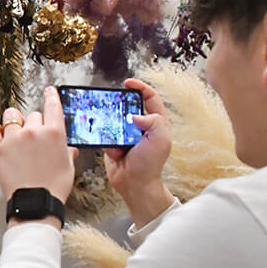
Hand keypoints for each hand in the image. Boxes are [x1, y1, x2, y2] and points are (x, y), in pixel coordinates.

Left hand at [0, 87, 77, 222]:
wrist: (36, 202)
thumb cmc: (54, 188)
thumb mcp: (68, 167)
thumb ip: (68, 152)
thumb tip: (69, 148)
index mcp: (55, 133)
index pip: (52, 105)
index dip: (50, 96)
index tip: (48, 91)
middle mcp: (34, 131)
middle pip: (33, 115)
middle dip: (34, 124)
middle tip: (34, 140)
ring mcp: (14, 138)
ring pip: (11, 115)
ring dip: (14, 122)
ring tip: (15, 135)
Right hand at [103, 78, 174, 227]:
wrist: (134, 185)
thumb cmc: (150, 164)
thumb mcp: (160, 139)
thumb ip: (154, 121)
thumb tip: (135, 115)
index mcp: (157, 123)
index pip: (150, 98)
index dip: (140, 87)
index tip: (128, 83)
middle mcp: (141, 127)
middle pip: (128, 106)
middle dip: (120, 107)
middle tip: (113, 106)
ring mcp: (126, 135)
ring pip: (114, 120)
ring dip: (112, 126)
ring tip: (115, 135)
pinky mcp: (113, 144)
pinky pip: (106, 135)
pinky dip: (107, 141)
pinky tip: (114, 151)